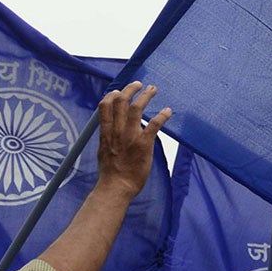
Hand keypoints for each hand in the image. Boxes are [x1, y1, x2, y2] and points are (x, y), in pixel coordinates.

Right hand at [93, 83, 169, 197]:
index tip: (118, 90)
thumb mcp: (103, 150)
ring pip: (136, 108)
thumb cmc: (110, 173)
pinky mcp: (144, 143)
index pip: (105, 106)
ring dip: (146, 96)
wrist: (116, 186)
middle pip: (121, 101)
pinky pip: (154, 124)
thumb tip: (110, 130)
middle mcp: (117, 131)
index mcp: (106, 132)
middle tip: (138, 84)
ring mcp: (130, 136)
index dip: (112, 94)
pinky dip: (162, 115)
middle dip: (130, 89)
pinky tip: (168, 111)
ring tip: (153, 89)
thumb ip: (108, 137)